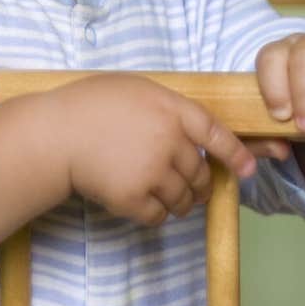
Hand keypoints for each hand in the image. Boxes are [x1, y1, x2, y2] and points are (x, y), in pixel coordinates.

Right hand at [53, 72, 257, 226]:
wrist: (56, 134)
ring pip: (184, 199)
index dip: (236, 154)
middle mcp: (168, 140)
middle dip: (200, 184)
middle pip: (200, 172)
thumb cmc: (91, 105)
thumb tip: (192, 134)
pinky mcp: (134, 198)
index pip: (216, 134)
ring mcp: (152, 171)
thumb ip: (168, 108)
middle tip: (193, 187)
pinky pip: (159, 215)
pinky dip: (156, 213)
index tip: (248, 170)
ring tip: (167, 196)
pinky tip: (141, 201)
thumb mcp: (137, 89)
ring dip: (181, 202)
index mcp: (171, 109)